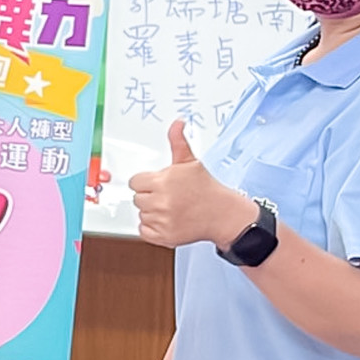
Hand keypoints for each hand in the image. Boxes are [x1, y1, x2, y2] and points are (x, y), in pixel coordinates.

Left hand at [129, 121, 254, 250]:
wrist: (224, 214)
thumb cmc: (206, 188)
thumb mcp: (190, 162)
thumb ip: (178, 141)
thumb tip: (177, 123)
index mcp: (163, 182)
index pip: (135, 182)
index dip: (147, 182)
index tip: (161, 184)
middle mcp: (161, 202)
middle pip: (137, 198)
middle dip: (150, 196)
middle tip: (170, 196)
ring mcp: (162, 220)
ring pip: (141, 214)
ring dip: (152, 212)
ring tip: (172, 208)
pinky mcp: (164, 236)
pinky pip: (143, 231)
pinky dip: (152, 228)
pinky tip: (168, 220)